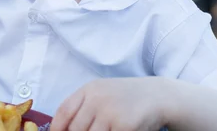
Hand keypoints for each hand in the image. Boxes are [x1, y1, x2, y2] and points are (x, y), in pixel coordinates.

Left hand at [51, 78, 168, 130]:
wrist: (159, 96)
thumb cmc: (127, 98)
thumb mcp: (102, 94)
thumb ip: (84, 107)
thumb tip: (63, 129)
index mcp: (89, 89)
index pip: (64, 111)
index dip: (57, 128)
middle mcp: (97, 99)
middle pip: (76, 129)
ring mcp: (111, 112)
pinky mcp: (125, 126)